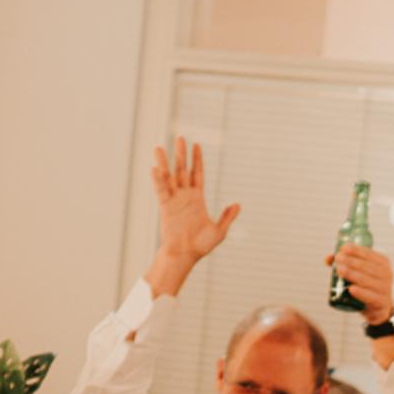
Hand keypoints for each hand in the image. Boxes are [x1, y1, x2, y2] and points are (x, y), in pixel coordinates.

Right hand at [146, 135, 237, 291]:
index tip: (196, 144)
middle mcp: (184, 196)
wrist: (186, 256)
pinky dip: (158, 180)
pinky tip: (155, 168)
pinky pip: (162, 191)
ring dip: (164, 162)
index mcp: (197, 198)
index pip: (197, 174)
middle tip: (180, 137)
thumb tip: (237, 204)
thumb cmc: (201, 246)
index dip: (197, 159)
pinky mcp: (166, 207)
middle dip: (181, 154)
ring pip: (169, 177)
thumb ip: (227, 216)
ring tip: (158, 147)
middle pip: (182, 170)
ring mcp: (174, 200)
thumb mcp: (219, 230)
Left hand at [330, 243, 393, 325]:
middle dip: (351, 261)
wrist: (379, 308)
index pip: (369, 254)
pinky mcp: (382, 302)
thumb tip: (328, 258)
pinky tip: (351, 289)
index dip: (356, 250)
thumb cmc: (366, 285)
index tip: (342, 249)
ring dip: (353, 274)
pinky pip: (370, 297)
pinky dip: (361, 293)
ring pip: (367, 280)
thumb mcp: (359, 272)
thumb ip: (344, 263)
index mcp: (382, 262)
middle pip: (367, 266)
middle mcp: (387, 274)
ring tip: (340, 270)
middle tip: (338, 259)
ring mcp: (385, 289)